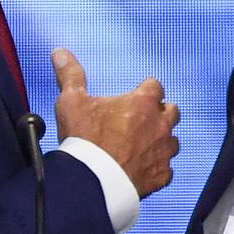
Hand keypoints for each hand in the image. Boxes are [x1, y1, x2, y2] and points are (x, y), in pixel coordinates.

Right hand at [51, 48, 179, 197]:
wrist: (92, 181)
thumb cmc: (84, 138)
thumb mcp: (72, 101)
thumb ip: (71, 74)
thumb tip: (60, 52)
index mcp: (143, 102)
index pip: (155, 86)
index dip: (145, 90)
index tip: (136, 96)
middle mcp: (160, 124)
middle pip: (172, 111)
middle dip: (160, 113)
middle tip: (141, 120)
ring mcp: (163, 151)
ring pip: (173, 141)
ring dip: (161, 141)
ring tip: (143, 146)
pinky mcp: (161, 176)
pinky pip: (167, 170)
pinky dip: (157, 168)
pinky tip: (143, 170)